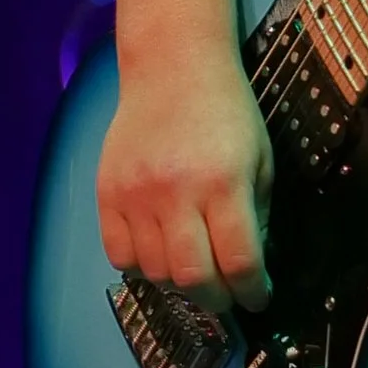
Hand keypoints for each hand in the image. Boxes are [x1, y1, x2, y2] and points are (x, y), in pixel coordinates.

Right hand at [97, 45, 273, 312]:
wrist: (173, 68)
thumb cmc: (226, 112)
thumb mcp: (261, 160)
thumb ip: (256, 216)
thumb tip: (249, 267)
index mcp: (224, 183)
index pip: (239, 261)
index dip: (252, 292)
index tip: (258, 298)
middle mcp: (176, 193)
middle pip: (193, 277)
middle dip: (216, 300)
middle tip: (227, 297)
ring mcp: (135, 195)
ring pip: (155, 272)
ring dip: (180, 285)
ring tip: (195, 274)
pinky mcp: (106, 193)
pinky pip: (119, 254)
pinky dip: (142, 268)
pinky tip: (159, 256)